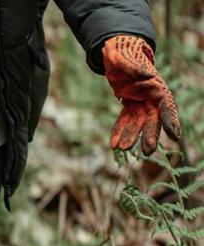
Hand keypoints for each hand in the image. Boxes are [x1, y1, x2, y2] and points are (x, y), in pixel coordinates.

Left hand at [103, 35, 181, 155]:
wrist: (114, 49)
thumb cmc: (121, 51)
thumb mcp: (123, 56)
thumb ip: (134, 66)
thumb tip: (147, 76)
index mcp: (155, 86)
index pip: (165, 105)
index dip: (170, 120)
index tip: (175, 136)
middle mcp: (150, 96)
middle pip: (153, 119)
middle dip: (150, 135)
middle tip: (147, 152)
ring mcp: (139, 101)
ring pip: (138, 123)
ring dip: (131, 136)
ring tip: (122, 149)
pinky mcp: (128, 103)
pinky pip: (125, 120)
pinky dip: (119, 130)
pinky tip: (114, 144)